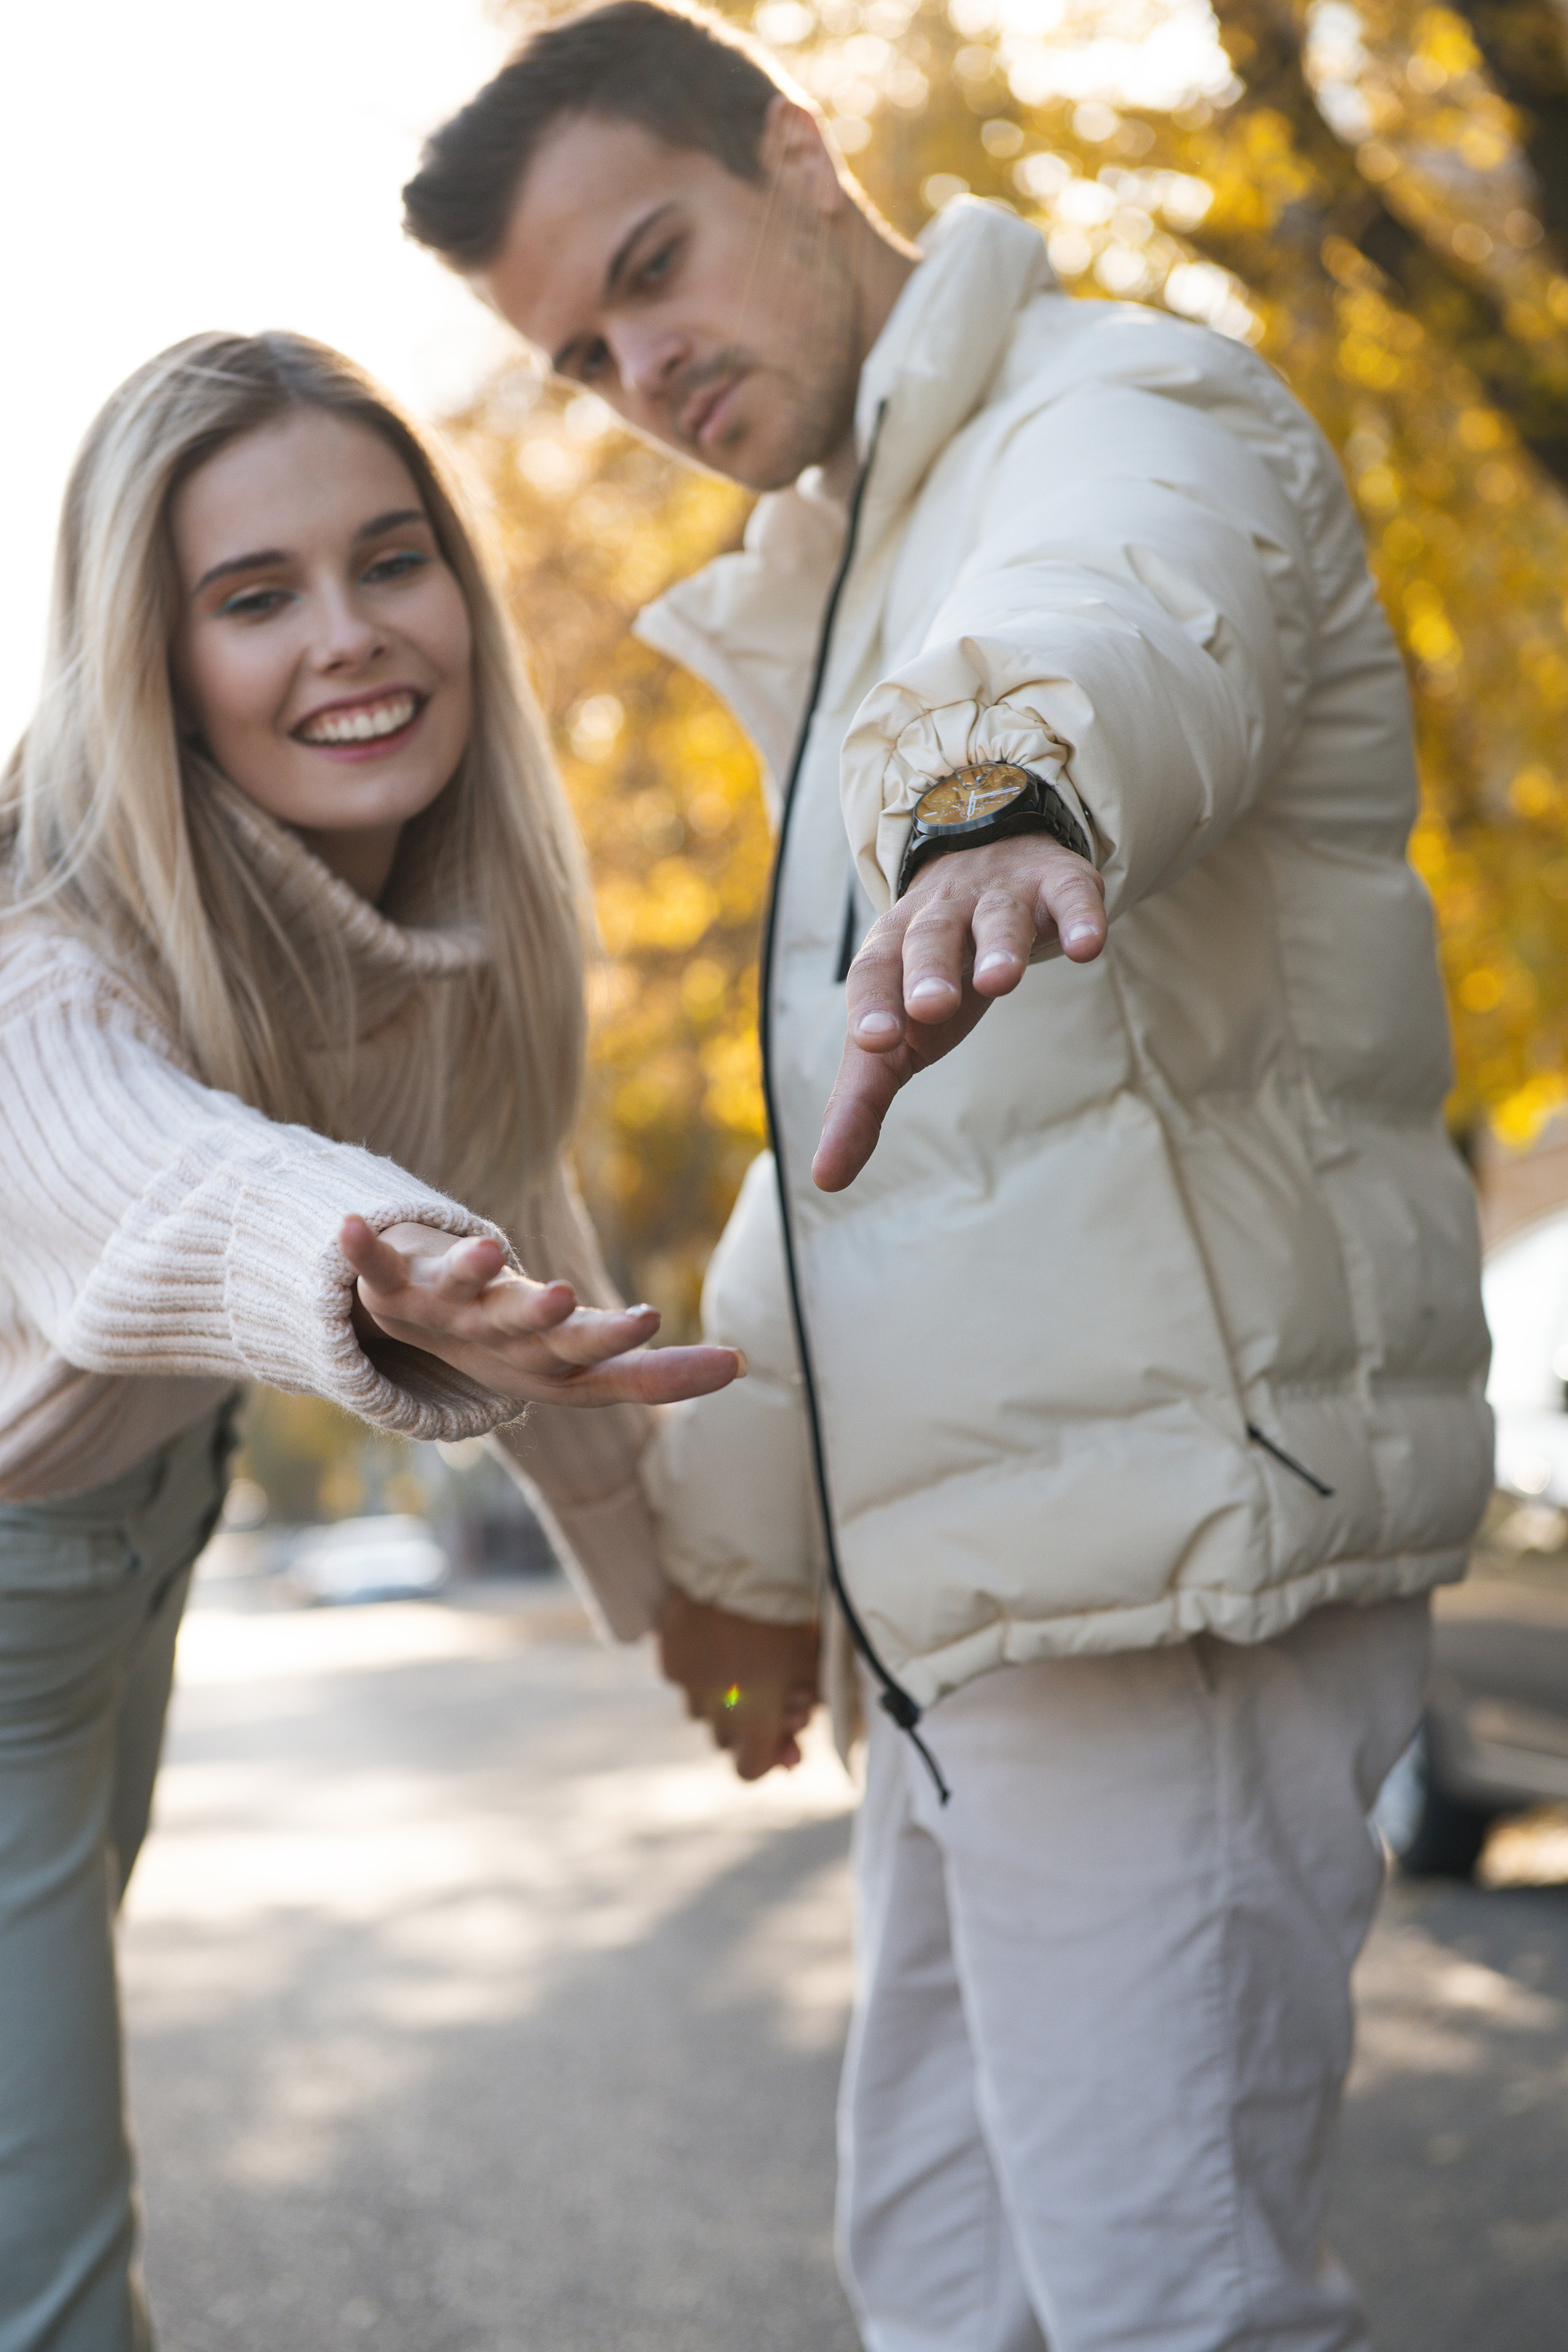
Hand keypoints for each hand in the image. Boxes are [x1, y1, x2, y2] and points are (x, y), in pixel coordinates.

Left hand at [340, 1217, 742, 1406]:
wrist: (414, 1351)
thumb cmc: (517, 1353)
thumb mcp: (586, 1367)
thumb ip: (657, 1374)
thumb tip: (743, 1367)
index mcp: (544, 1357)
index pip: (588, 1353)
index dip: (614, 1339)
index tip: (650, 1317)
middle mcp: (496, 1338)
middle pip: (522, 1328)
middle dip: (542, 1315)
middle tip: (564, 1297)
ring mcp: (444, 1313)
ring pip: (461, 1294)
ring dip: (471, 1273)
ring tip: (488, 1249)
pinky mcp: (394, 1289)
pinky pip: (373, 1269)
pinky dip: (360, 1249)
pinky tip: (347, 1222)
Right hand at [657, 1590, 819, 1779]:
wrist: (743, 1561)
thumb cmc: (788, 1614)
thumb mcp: (812, 1665)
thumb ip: (805, 1713)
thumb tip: (792, 1758)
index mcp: (752, 1719)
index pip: (749, 1770)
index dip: (767, 1757)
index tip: (782, 1734)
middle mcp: (712, 1708)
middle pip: (725, 1737)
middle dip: (746, 1722)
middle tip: (769, 1691)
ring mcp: (685, 1679)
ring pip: (700, 1706)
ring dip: (718, 1695)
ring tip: (740, 1657)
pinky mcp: (666, 1649)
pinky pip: (681, 1672)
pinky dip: (698, 1664)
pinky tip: (716, 1636)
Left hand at [812, 833, 1106, 1192]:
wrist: (985, 861)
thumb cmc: (932, 974)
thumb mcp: (897, 1033)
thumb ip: (860, 1103)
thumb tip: (826, 1179)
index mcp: (891, 951)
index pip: (872, 976)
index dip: (871, 1005)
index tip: (873, 1041)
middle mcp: (940, 917)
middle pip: (929, 940)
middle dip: (929, 971)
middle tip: (932, 1007)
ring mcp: (999, 897)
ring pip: (996, 917)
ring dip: (999, 945)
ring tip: (1005, 979)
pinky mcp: (1056, 885)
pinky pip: (1068, 895)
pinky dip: (1079, 916)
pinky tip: (1088, 946)